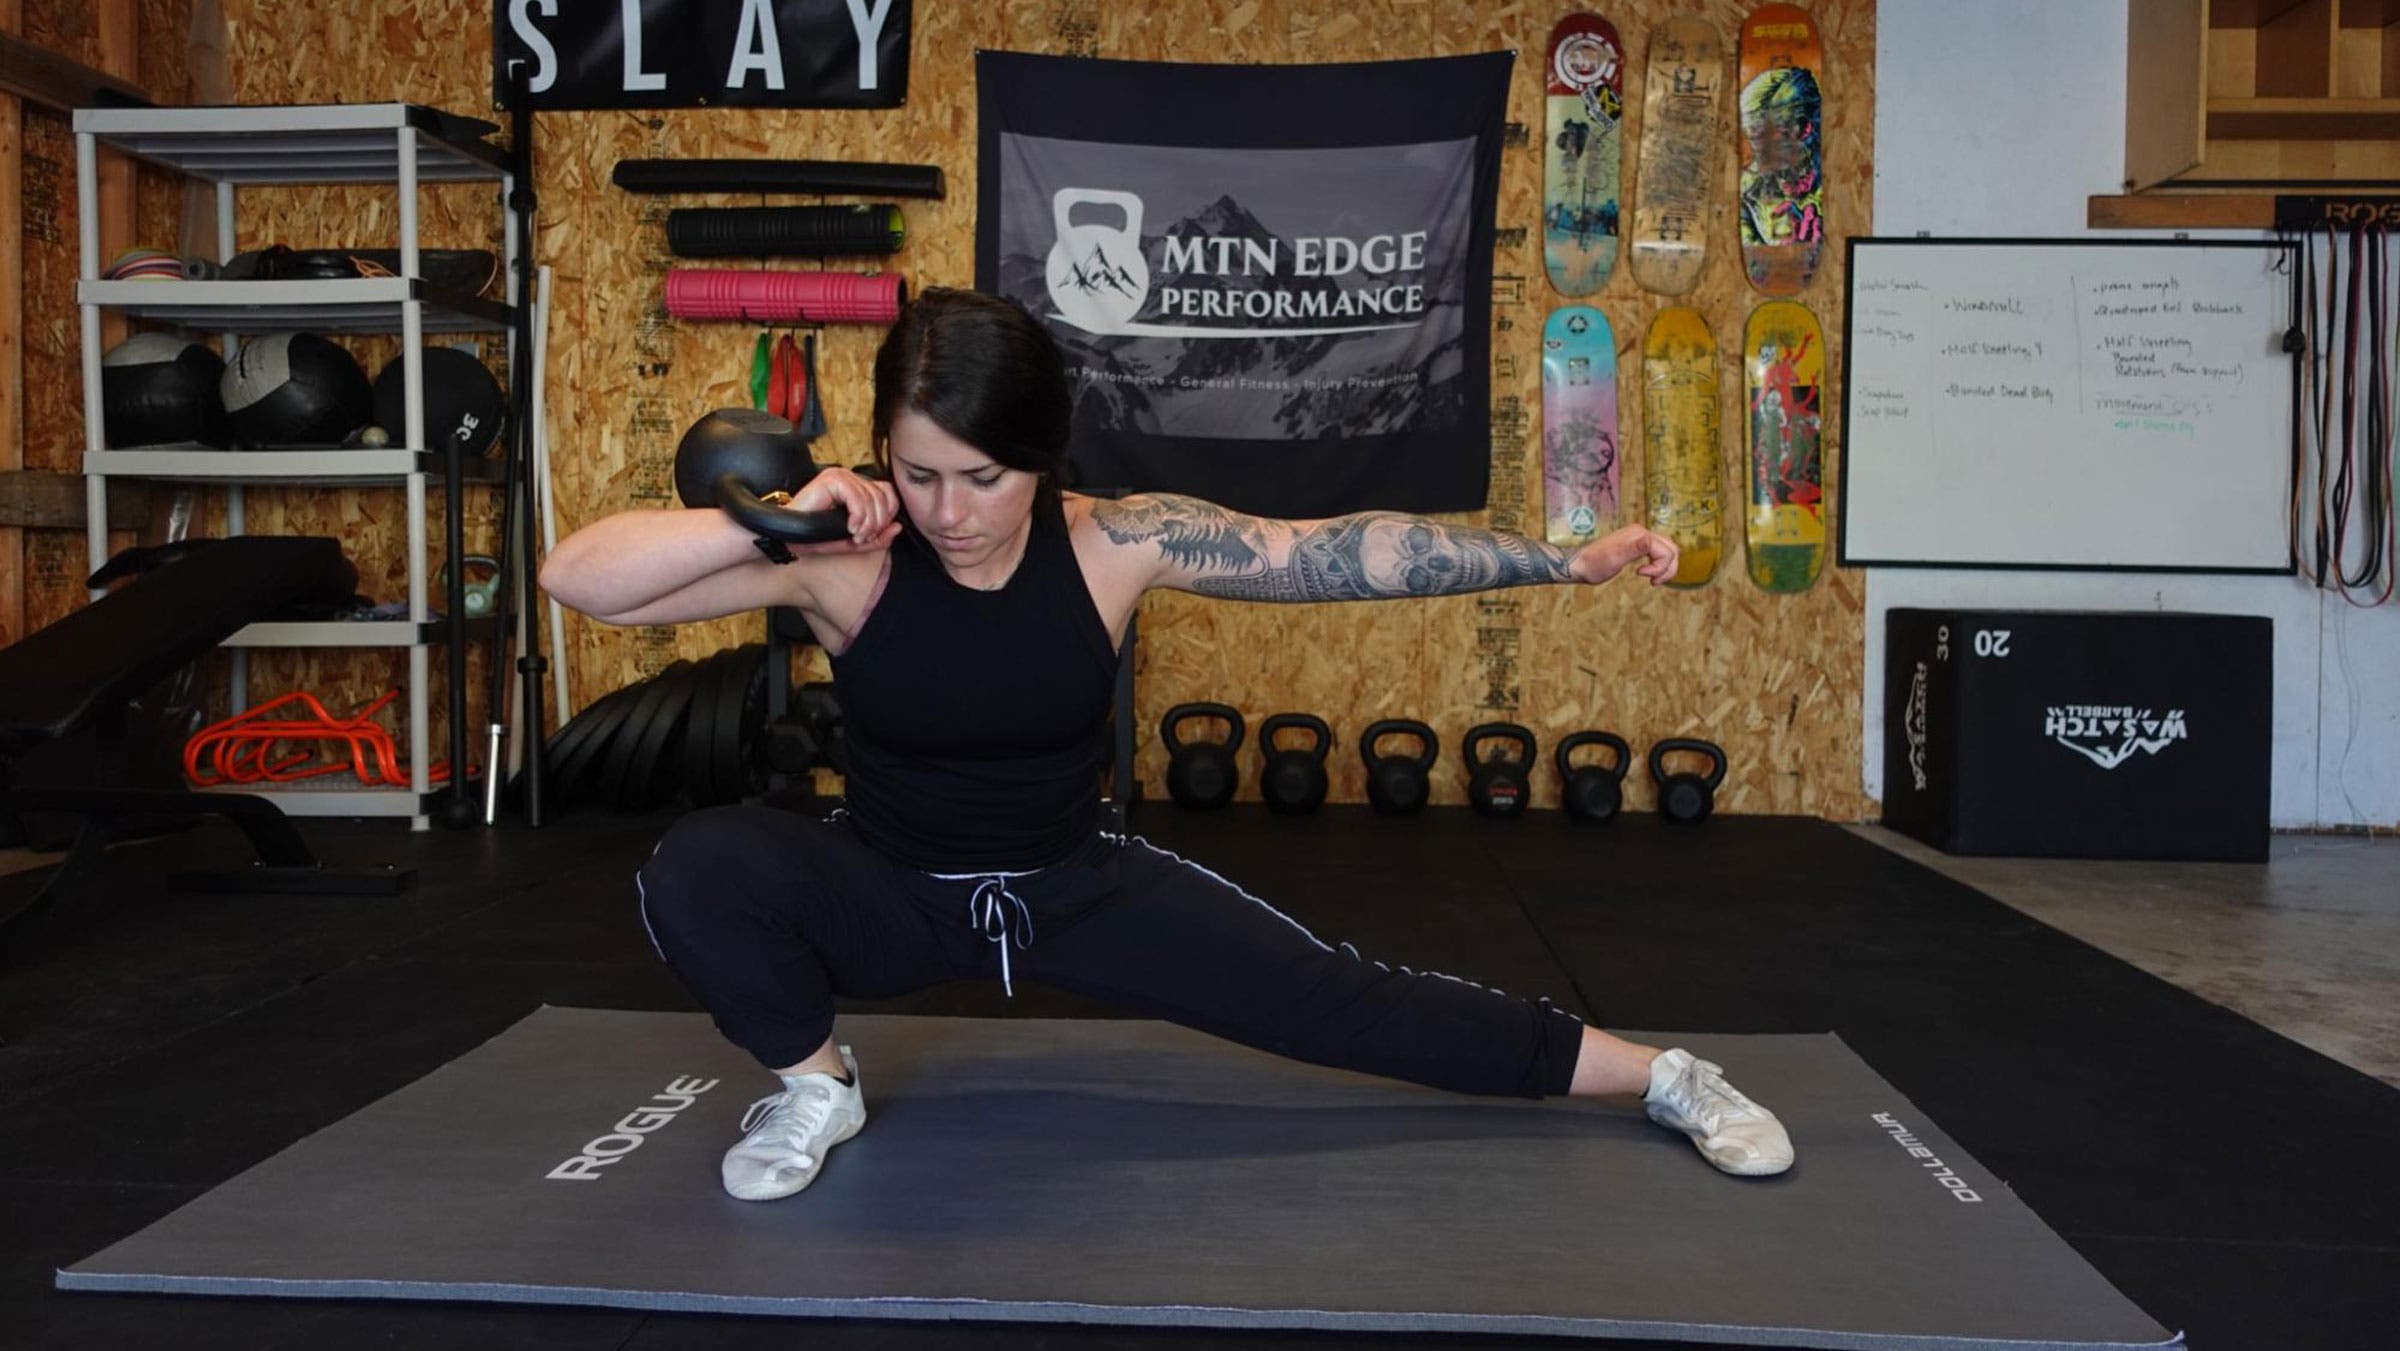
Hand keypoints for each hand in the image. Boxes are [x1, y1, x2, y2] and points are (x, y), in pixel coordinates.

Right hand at [785, 465, 902, 553]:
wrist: (789, 537)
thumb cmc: (815, 537)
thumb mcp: (854, 542)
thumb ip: (877, 537)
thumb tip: (898, 527)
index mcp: (856, 487)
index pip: (888, 493)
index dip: (887, 515)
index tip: (873, 534)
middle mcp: (850, 477)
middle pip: (882, 496)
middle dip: (878, 523)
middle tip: (863, 538)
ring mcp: (839, 476)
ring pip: (872, 498)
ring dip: (867, 523)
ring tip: (855, 535)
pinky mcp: (830, 479)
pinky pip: (857, 497)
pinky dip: (858, 516)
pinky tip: (849, 527)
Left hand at [1569, 525, 1678, 586]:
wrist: (1579, 565)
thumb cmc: (1594, 565)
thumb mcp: (1614, 559)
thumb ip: (1633, 549)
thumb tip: (1648, 538)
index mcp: (1639, 535)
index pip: (1666, 551)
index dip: (1660, 568)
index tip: (1640, 575)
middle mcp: (1642, 532)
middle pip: (1671, 549)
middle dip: (1667, 568)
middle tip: (1654, 582)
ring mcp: (1640, 537)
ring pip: (1667, 550)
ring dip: (1665, 567)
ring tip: (1653, 580)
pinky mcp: (1637, 544)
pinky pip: (1658, 552)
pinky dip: (1659, 564)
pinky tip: (1646, 572)